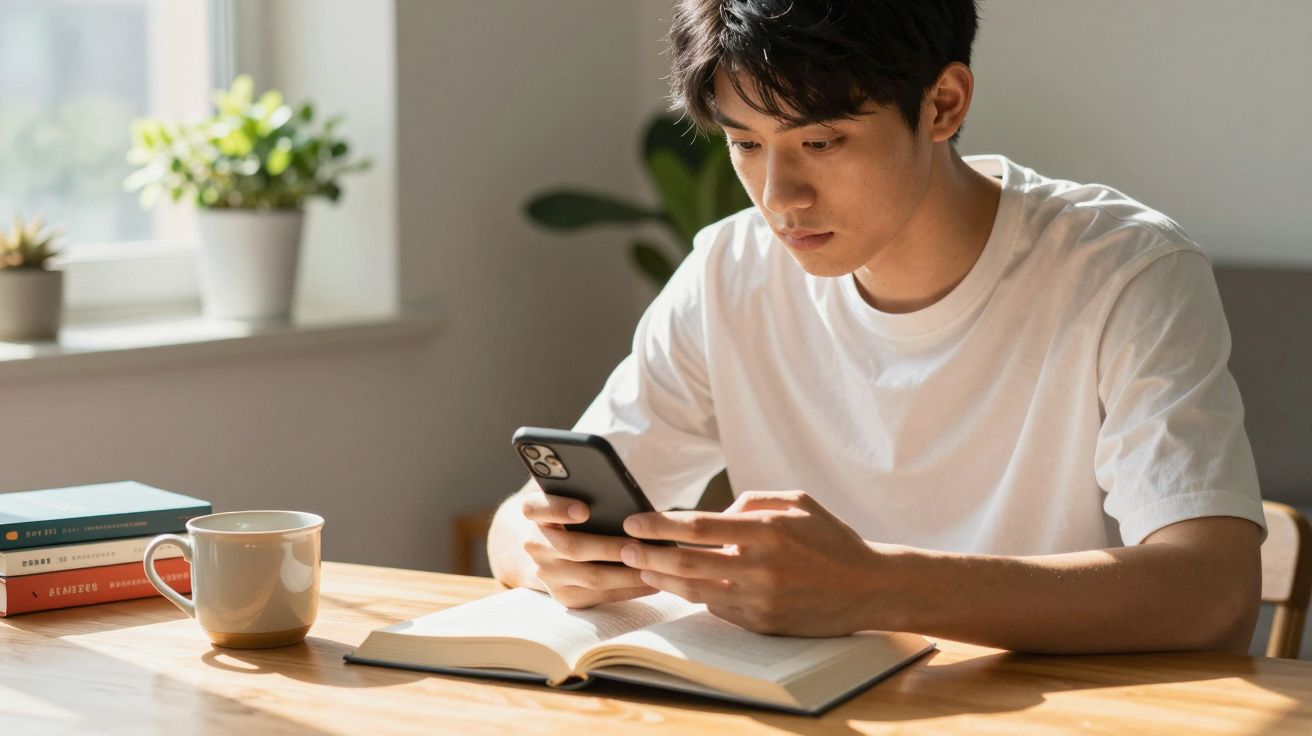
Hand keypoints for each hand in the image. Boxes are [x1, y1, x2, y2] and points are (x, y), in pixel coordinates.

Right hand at [520, 489, 656, 607]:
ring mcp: (547, 574)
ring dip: (626, 573)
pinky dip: (627, 590)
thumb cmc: (572, 515)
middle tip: (640, 544)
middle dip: (610, 547)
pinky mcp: (563, 596)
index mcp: (535, 513)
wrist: (548, 550)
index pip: (535, 508)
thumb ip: (584, 491)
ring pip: (590, 577)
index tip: (584, 510)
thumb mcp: (569, 496)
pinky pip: (599, 596)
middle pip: (572, 548)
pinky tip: (651, 582)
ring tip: (653, 565)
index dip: (559, 508)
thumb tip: (622, 495)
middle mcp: (535, 545)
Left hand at [620, 491, 887, 635]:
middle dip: (648, 556)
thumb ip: (751, 502)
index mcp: (767, 531)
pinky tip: (682, 585)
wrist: (868, 587)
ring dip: (663, 580)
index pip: (698, 528)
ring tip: (642, 568)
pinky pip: (718, 609)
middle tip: (623, 548)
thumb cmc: (829, 538)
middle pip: (687, 564)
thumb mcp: (796, 502)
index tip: (634, 522)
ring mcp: (761, 600)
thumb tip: (713, 515)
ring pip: (695, 591)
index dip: (660, 525)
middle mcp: (760, 568)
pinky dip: (698, 596)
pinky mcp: (763, 624)